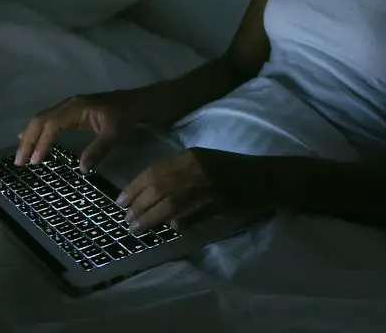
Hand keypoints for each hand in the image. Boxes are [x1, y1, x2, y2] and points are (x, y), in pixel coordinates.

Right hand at [14, 90, 142, 170]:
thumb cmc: (125, 117)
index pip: (52, 124)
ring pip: (41, 119)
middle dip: (28, 140)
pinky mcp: (70, 112)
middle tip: (19, 162)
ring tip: (21, 156)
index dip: (41, 142)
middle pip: (40, 120)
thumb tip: (82, 169)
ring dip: (29, 136)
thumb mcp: (115, 134)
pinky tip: (28, 141)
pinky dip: (37, 131)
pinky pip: (48, 120)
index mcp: (77, 107)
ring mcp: (68, 106)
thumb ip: (99, 150)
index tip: (35, 161)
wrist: (135, 102)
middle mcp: (68, 104)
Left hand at [114, 147, 262, 233]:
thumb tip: (150, 194)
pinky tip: (171, 230)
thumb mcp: (203, 161)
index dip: (134, 187)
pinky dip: (180, 223)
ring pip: (172, 205)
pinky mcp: (221, 204)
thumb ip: (178, 173)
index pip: (154, 171)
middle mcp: (197, 169)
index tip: (120, 202)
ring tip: (138, 229)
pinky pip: (194, 216)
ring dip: (152, 219)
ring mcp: (210, 187)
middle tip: (127, 221)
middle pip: (159, 189)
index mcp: (190, 156)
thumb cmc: (231, 168)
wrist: (266, 177)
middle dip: (139, 207)